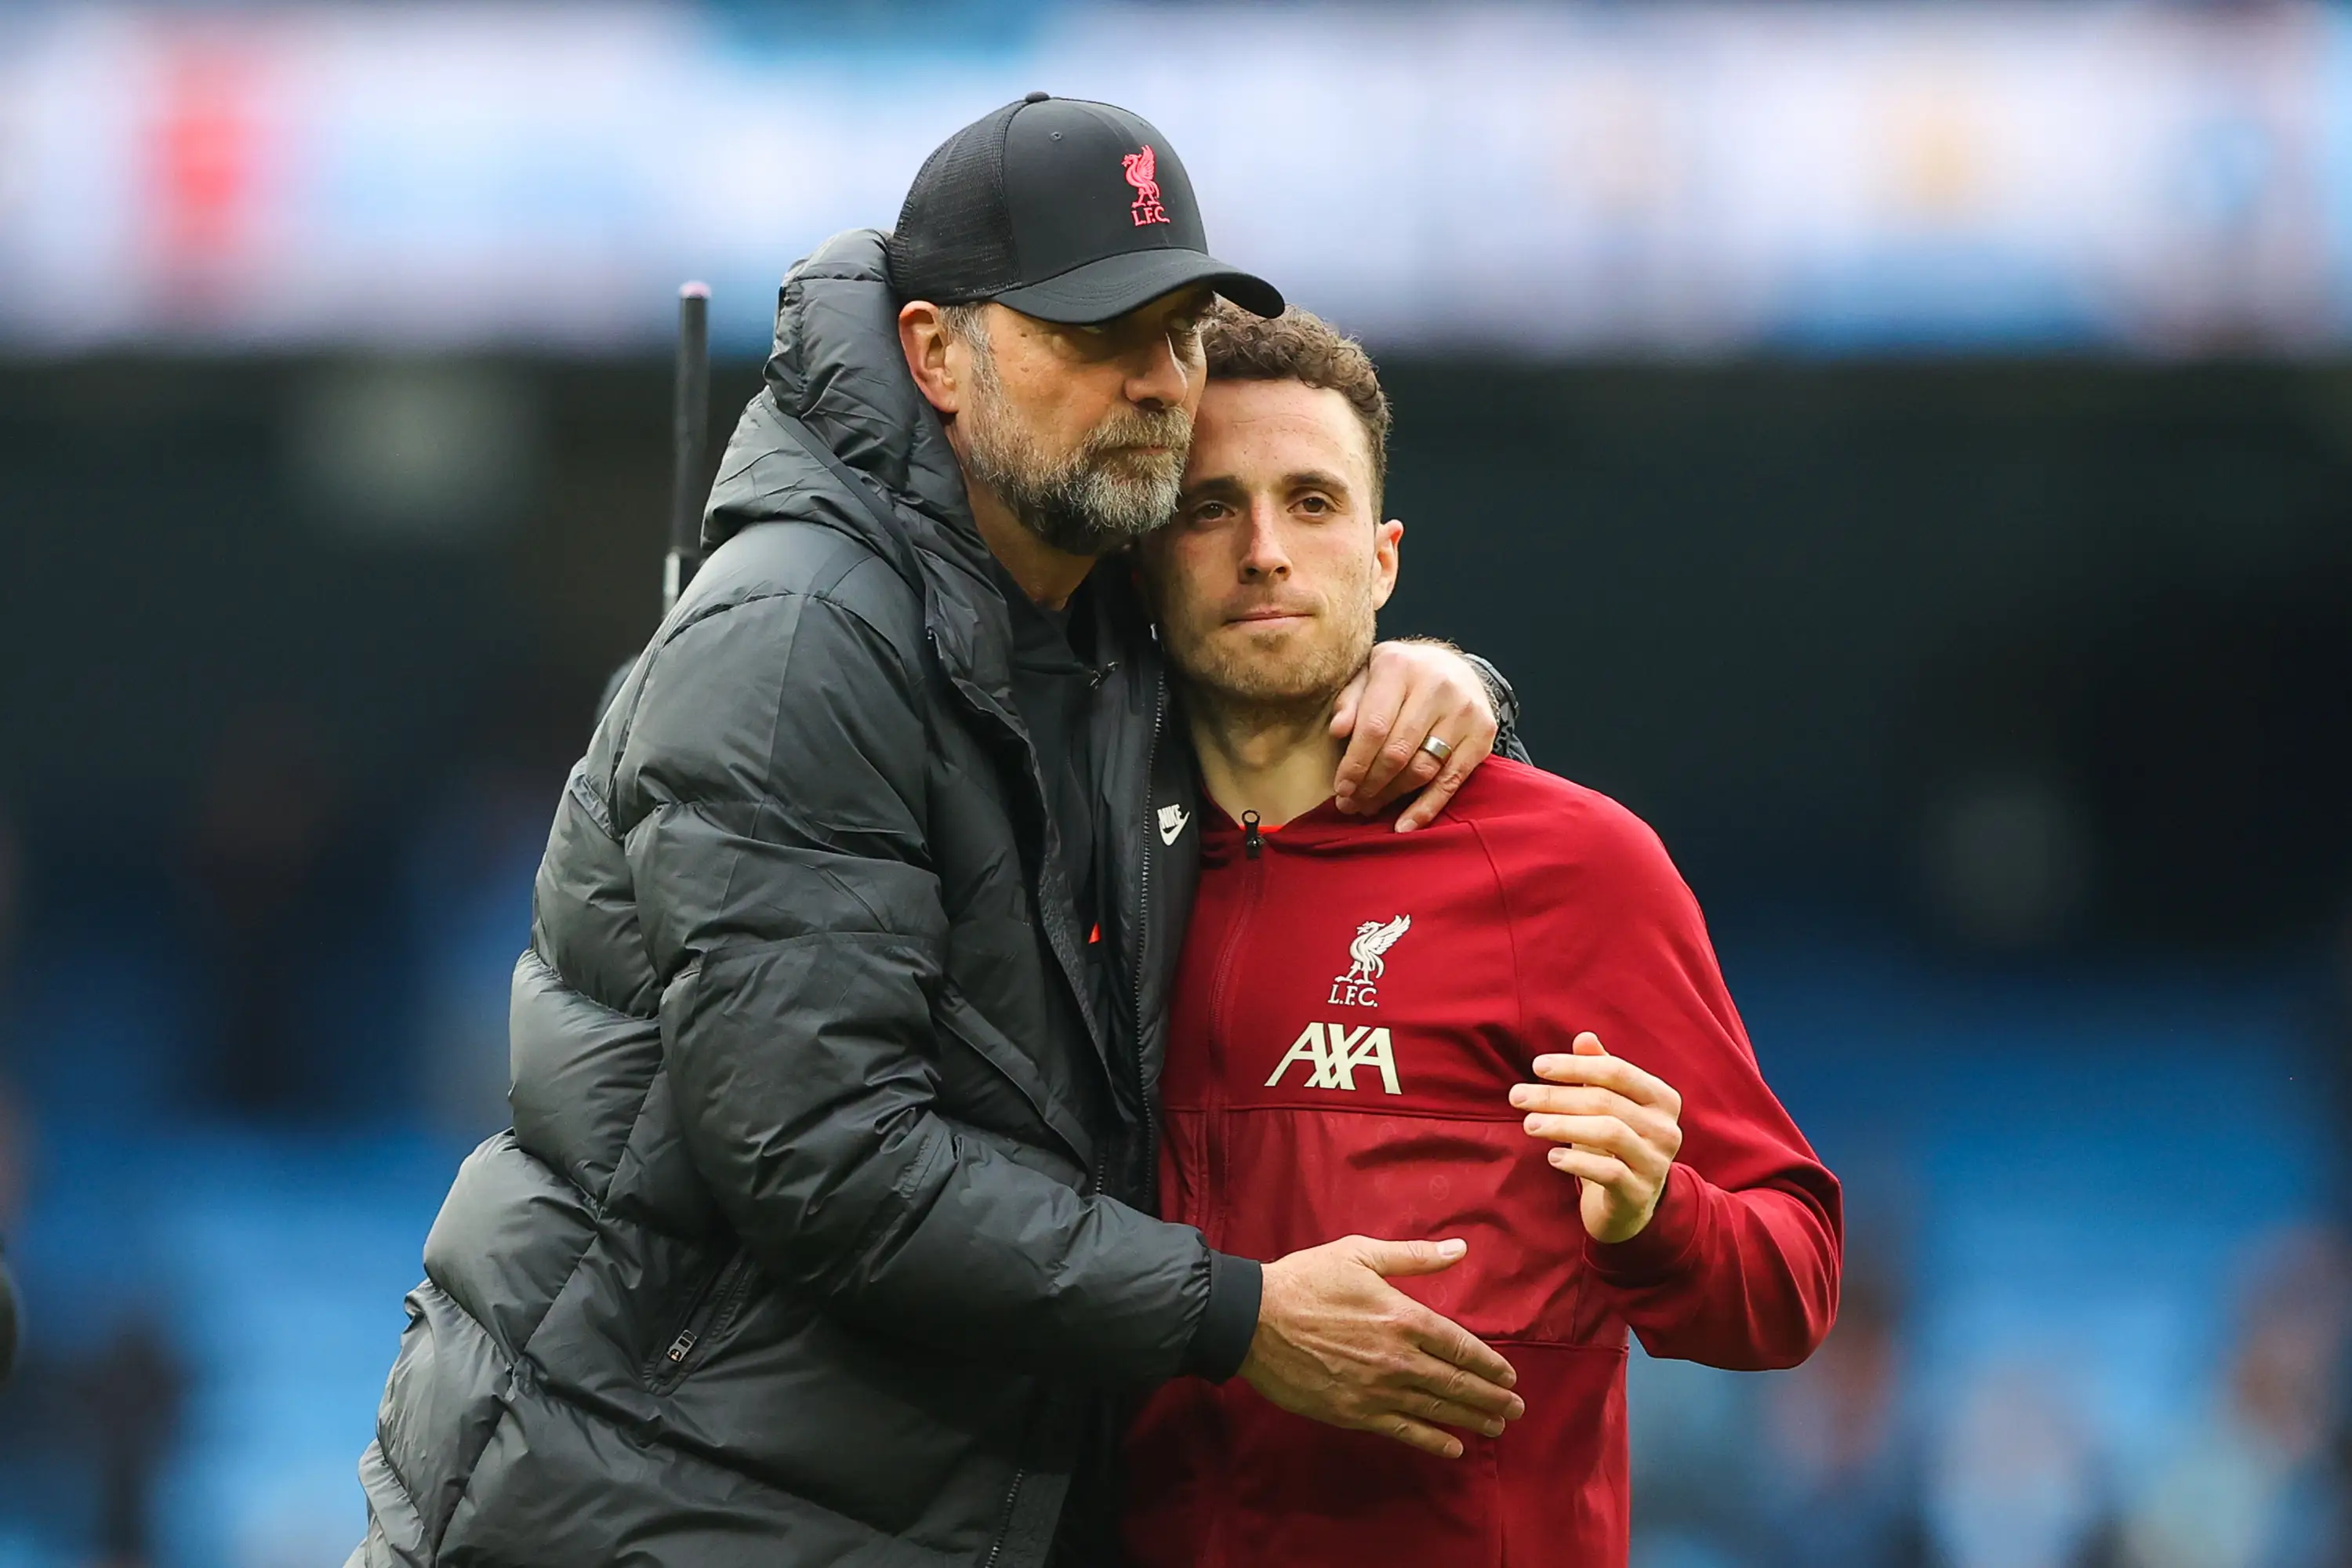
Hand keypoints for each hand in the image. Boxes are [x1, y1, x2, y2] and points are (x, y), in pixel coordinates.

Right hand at [1241, 1235, 1524, 1459]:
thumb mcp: (1360, 1253)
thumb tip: (1459, 1248)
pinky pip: (1403, 1431)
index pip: (1460, 1346)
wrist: (1253, 1320)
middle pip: (1457, 1383)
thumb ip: (1414, 1257)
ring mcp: (1377, 1389)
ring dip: (1472, 1420)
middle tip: (1516, 1409)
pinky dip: (1432, 1441)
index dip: (1489, 1364)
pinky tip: (1452, 1448)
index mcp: (1403, 1316)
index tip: (1509, 1376)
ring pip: (1437, 1409)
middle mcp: (1398, 1357)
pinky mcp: (1354, 1413)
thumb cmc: (1306, 1280)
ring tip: (1496, 1427)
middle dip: (1491, 1397)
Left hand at [1330, 640, 1497, 831]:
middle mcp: (1436, 686)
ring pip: (1422, 769)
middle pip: (1397, 752)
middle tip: (1351, 804)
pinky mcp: (1483, 735)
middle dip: (1369, 785)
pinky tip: (1405, 825)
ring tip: (1369, 808)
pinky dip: (1426, 808)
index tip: (1341, 787)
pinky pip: (1451, 781)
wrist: (1457, 667)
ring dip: (1392, 796)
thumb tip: (1338, 731)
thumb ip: (1350, 700)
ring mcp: (1464, 712)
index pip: (1374, 727)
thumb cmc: (1402, 677)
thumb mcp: (1369, 674)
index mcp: (1400, 667)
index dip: (1355, 764)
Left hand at [1510, 1032, 1683, 1243]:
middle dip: (1556, 1096)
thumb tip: (1584, 1037)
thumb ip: (1598, 1071)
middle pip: (1605, 1101)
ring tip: (1528, 1124)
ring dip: (1561, 1125)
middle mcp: (1666, 1129)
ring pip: (1608, 1133)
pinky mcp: (1639, 1193)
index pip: (1617, 1071)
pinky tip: (1551, 1157)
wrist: (1629, 1203)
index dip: (1575, 1066)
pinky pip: (1608, 1172)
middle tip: (1517, 1096)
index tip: (1537, 1066)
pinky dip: (1576, 1161)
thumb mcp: (1608, 1105)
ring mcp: (1656, 1162)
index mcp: (1662, 1099)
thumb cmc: (1613, 1143)